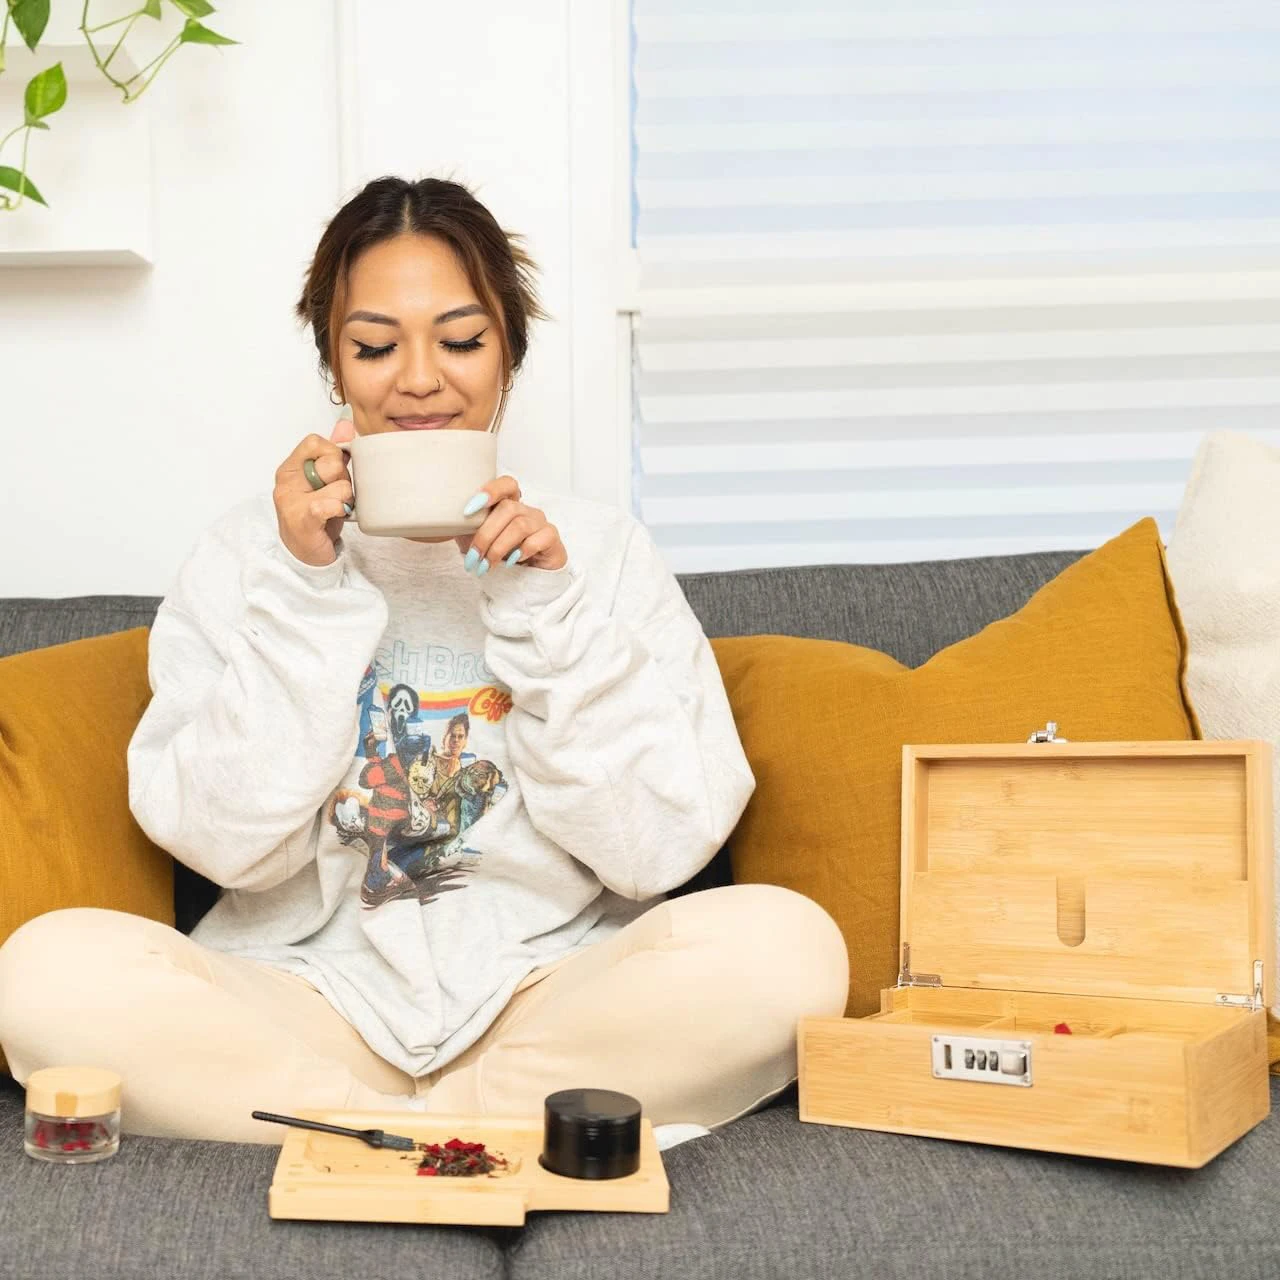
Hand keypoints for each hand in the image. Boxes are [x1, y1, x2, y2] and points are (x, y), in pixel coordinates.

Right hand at [273, 418, 355, 567]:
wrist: (305, 556)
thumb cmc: (316, 517)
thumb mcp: (325, 482)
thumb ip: (333, 452)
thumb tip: (346, 423)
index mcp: (291, 468)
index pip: (315, 442)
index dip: (334, 453)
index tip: (335, 473)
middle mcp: (287, 482)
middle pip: (332, 461)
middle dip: (343, 480)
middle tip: (335, 497)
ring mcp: (292, 501)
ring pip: (339, 485)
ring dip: (346, 500)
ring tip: (336, 510)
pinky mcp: (303, 519)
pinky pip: (331, 503)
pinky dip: (340, 510)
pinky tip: (335, 518)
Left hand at [454, 475, 567, 573]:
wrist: (524, 579)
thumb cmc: (500, 556)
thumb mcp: (477, 540)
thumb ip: (465, 528)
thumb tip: (441, 522)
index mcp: (509, 504)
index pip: (506, 484)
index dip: (490, 491)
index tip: (468, 510)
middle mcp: (526, 509)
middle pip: (508, 509)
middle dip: (486, 535)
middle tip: (473, 557)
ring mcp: (540, 523)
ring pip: (520, 525)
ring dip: (499, 547)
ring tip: (487, 565)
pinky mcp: (551, 538)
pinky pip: (538, 539)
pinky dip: (521, 551)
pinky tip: (513, 561)